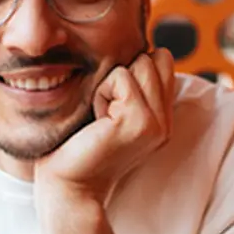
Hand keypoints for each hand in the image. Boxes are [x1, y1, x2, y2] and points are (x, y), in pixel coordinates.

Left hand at [34, 48, 174, 209]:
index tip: (110, 105)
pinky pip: (121, 77)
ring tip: (100, 117)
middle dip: (122, 75)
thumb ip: (129, 86)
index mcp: (161, 117)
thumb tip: (135, 46)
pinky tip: (97, 121)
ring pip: (141, 63)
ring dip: (110, 84)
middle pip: (156, 57)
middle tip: (103, 113)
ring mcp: (157, 123)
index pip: (163, 61)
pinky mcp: (141, 122)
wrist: (68, 186)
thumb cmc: (77, 147)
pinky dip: (101, 92)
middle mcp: (165, 121)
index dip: (132, 70)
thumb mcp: (109, 111)